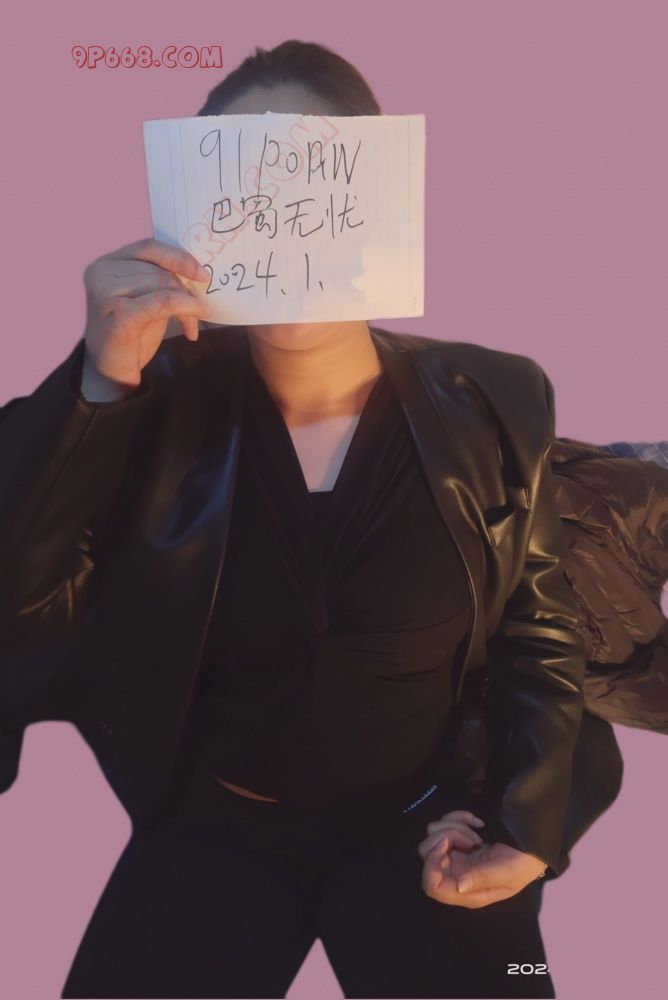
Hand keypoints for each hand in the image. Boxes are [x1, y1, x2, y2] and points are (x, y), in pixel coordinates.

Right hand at [82, 237, 210, 390]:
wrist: (111, 372)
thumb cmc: (131, 334)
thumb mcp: (146, 298)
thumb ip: (161, 280)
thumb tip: (198, 272)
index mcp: (108, 263)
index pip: (149, 247)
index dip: (178, 257)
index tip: (203, 274)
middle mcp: (101, 274)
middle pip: (158, 270)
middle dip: (185, 290)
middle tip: (199, 312)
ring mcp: (105, 294)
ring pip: (162, 285)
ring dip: (186, 306)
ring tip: (191, 325)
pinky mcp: (118, 315)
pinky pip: (160, 302)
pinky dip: (183, 309)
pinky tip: (192, 326)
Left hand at [417, 809, 547, 908]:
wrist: (533, 845)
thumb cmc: (523, 864)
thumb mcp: (509, 874)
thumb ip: (484, 878)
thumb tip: (459, 886)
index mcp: (466, 891)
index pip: (431, 886)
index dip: (431, 864)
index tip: (446, 844)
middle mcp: (455, 874)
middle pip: (426, 855)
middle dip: (445, 838)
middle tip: (472, 838)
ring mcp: (455, 855)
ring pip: (433, 834)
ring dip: (455, 827)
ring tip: (477, 833)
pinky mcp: (458, 838)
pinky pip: (445, 821)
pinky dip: (459, 817)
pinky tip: (477, 822)